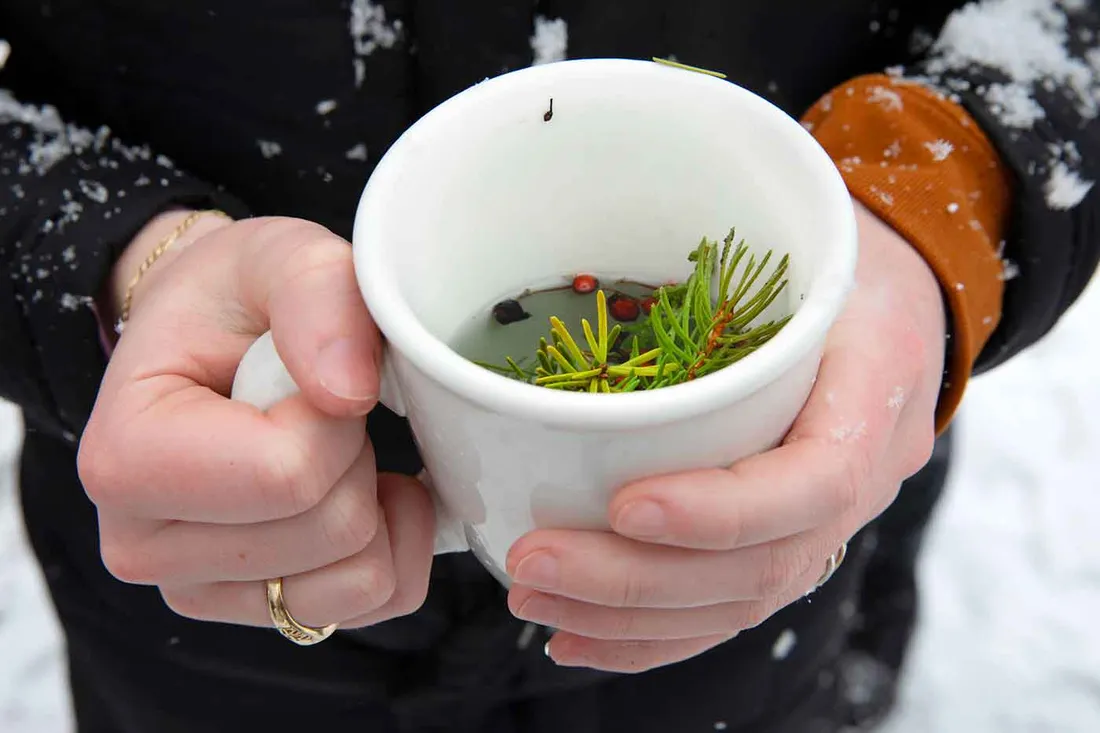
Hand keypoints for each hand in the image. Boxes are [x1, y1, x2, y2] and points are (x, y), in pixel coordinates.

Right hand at [79, 213, 434, 630]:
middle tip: (313, 409)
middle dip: (355, 455)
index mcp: (127, 460)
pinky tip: (360, 487)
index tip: (305, 379)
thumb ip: (317, 295)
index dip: (335, 418)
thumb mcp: (280, 254)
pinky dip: (398, 540)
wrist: (214, 342)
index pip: (289, 474)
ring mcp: (202, 588)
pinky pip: (382, 598)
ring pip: (363, 575)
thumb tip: (349, 393)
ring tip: (324, 444)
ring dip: (373, 498)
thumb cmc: (237, 299)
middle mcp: (145, 546)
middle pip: (334, 529)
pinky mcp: (261, 610)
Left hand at [505, 202, 946, 671]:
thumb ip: (724, 266)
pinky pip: (732, 609)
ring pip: (740, 603)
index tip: (623, 506)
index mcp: (877, 383)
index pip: (817, 480)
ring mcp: (836, 520)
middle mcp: (868, 471)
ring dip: (627, 617)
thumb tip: (582, 274)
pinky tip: (576, 639)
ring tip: (533, 600)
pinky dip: (651, 637)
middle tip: (532, 563)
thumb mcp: (804, 227)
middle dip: (637, 580)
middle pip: (762, 565)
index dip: (720, 509)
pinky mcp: (796, 540)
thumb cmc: (836, 252)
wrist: (901, 299)